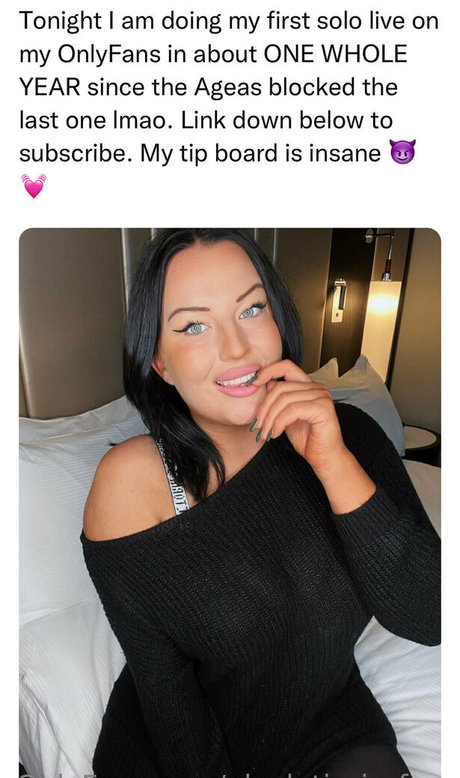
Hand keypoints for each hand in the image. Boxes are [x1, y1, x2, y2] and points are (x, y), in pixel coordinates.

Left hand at [251, 359, 348, 475]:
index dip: (268, 371)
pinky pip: (292, 410)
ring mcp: (322, 396)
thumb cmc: (308, 439)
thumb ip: (280, 400)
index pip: (286, 366)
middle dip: (264, 407)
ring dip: (270, 418)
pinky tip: (276, 433)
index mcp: (309, 386)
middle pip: (280, 387)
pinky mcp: (323, 408)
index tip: (253, 383)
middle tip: (258, 425)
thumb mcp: (287, 416)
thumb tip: (267, 384)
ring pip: (284, 399)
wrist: (325, 459)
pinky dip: (279, 422)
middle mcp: (317, 387)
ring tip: (265, 433)